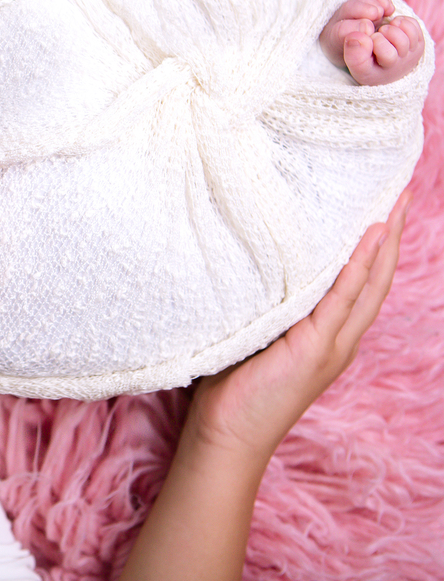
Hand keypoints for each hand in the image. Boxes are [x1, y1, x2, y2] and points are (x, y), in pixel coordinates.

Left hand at [187, 189, 410, 460]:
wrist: (226, 433)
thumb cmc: (232, 385)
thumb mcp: (256, 334)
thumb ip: (267, 305)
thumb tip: (251, 261)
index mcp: (328, 335)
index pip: (361, 283)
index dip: (376, 247)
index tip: (383, 208)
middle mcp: (338, 339)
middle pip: (376, 278)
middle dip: (390, 236)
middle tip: (401, 193)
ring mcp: (330, 345)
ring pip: (367, 286)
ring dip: (382, 245)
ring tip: (393, 206)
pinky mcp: (313, 349)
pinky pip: (340, 301)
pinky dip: (356, 270)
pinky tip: (367, 241)